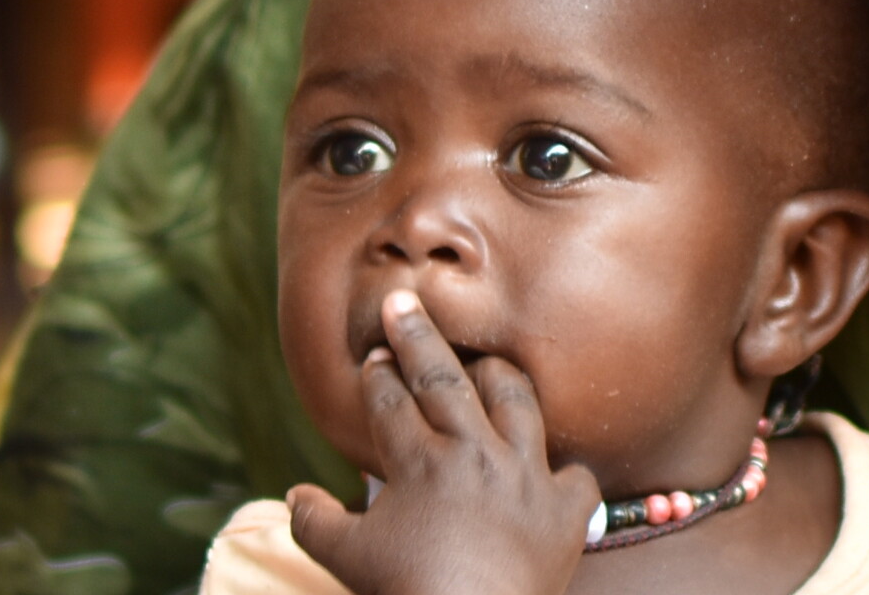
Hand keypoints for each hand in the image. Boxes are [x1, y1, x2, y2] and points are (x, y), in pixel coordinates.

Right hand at [287, 289, 598, 594]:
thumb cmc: (405, 592)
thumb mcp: (345, 558)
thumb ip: (315, 521)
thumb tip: (294, 496)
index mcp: (418, 461)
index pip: (390, 399)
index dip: (378, 373)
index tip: (375, 354)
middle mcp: (473, 454)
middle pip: (443, 379)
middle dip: (418, 336)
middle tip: (404, 303)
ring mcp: (525, 476)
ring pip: (516, 402)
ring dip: (497, 376)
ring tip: (486, 361)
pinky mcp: (565, 510)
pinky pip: (574, 476)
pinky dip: (563, 472)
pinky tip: (552, 469)